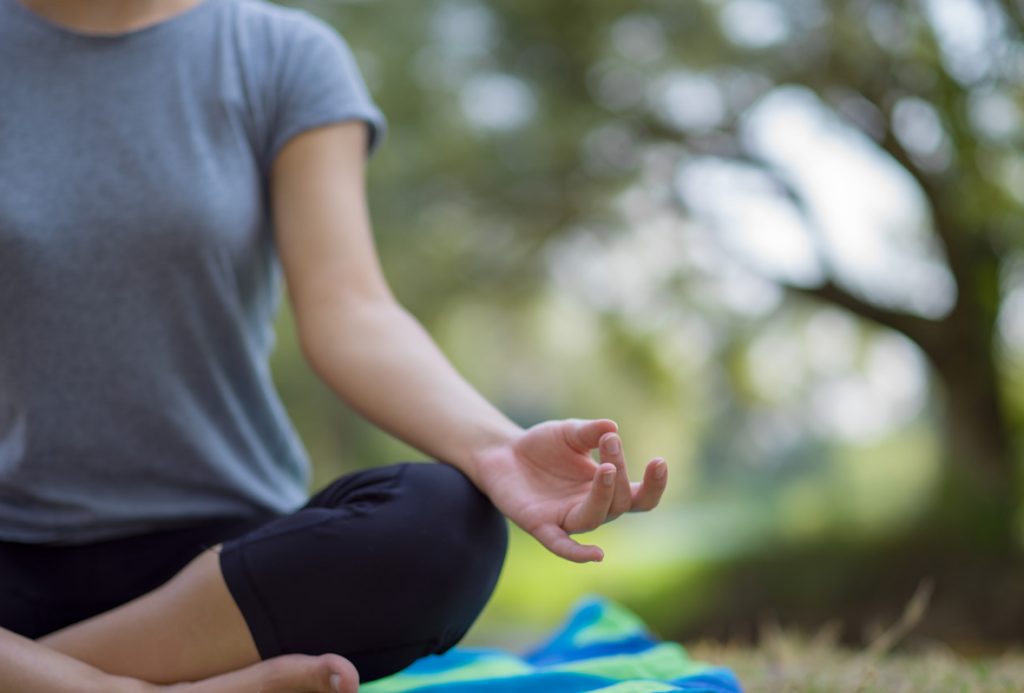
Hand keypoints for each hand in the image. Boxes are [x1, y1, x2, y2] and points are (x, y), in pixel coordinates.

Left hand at [473, 418, 667, 562]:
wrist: (502, 451)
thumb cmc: (543, 445)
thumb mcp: (569, 432)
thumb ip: (590, 432)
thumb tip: (612, 427)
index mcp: (605, 488)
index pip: (639, 496)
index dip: (654, 485)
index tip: (659, 461)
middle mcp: (590, 507)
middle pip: (619, 502)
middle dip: (619, 472)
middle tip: (610, 441)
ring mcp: (566, 518)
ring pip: (594, 518)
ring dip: (604, 496)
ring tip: (606, 468)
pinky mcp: (540, 525)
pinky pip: (562, 545)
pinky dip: (578, 553)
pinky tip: (596, 555)